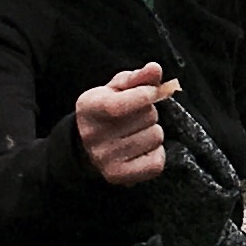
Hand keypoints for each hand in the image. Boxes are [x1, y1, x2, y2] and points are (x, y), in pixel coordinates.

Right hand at [76, 62, 176, 187]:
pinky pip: (157, 162)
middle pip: (147, 118)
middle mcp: (93, 136)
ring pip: (156, 137)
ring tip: (137, 132)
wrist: (88, 144)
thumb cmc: (108, 108)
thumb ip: (138, 77)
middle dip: (150, 113)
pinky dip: (156, 153)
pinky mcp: (118, 176)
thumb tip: (155, 69)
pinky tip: (142, 148)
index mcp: (89, 107)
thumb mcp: (118, 87)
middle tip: (136, 116)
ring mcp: (104, 159)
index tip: (152, 92)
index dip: (145, 95)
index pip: (120, 105)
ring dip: (153, 131)